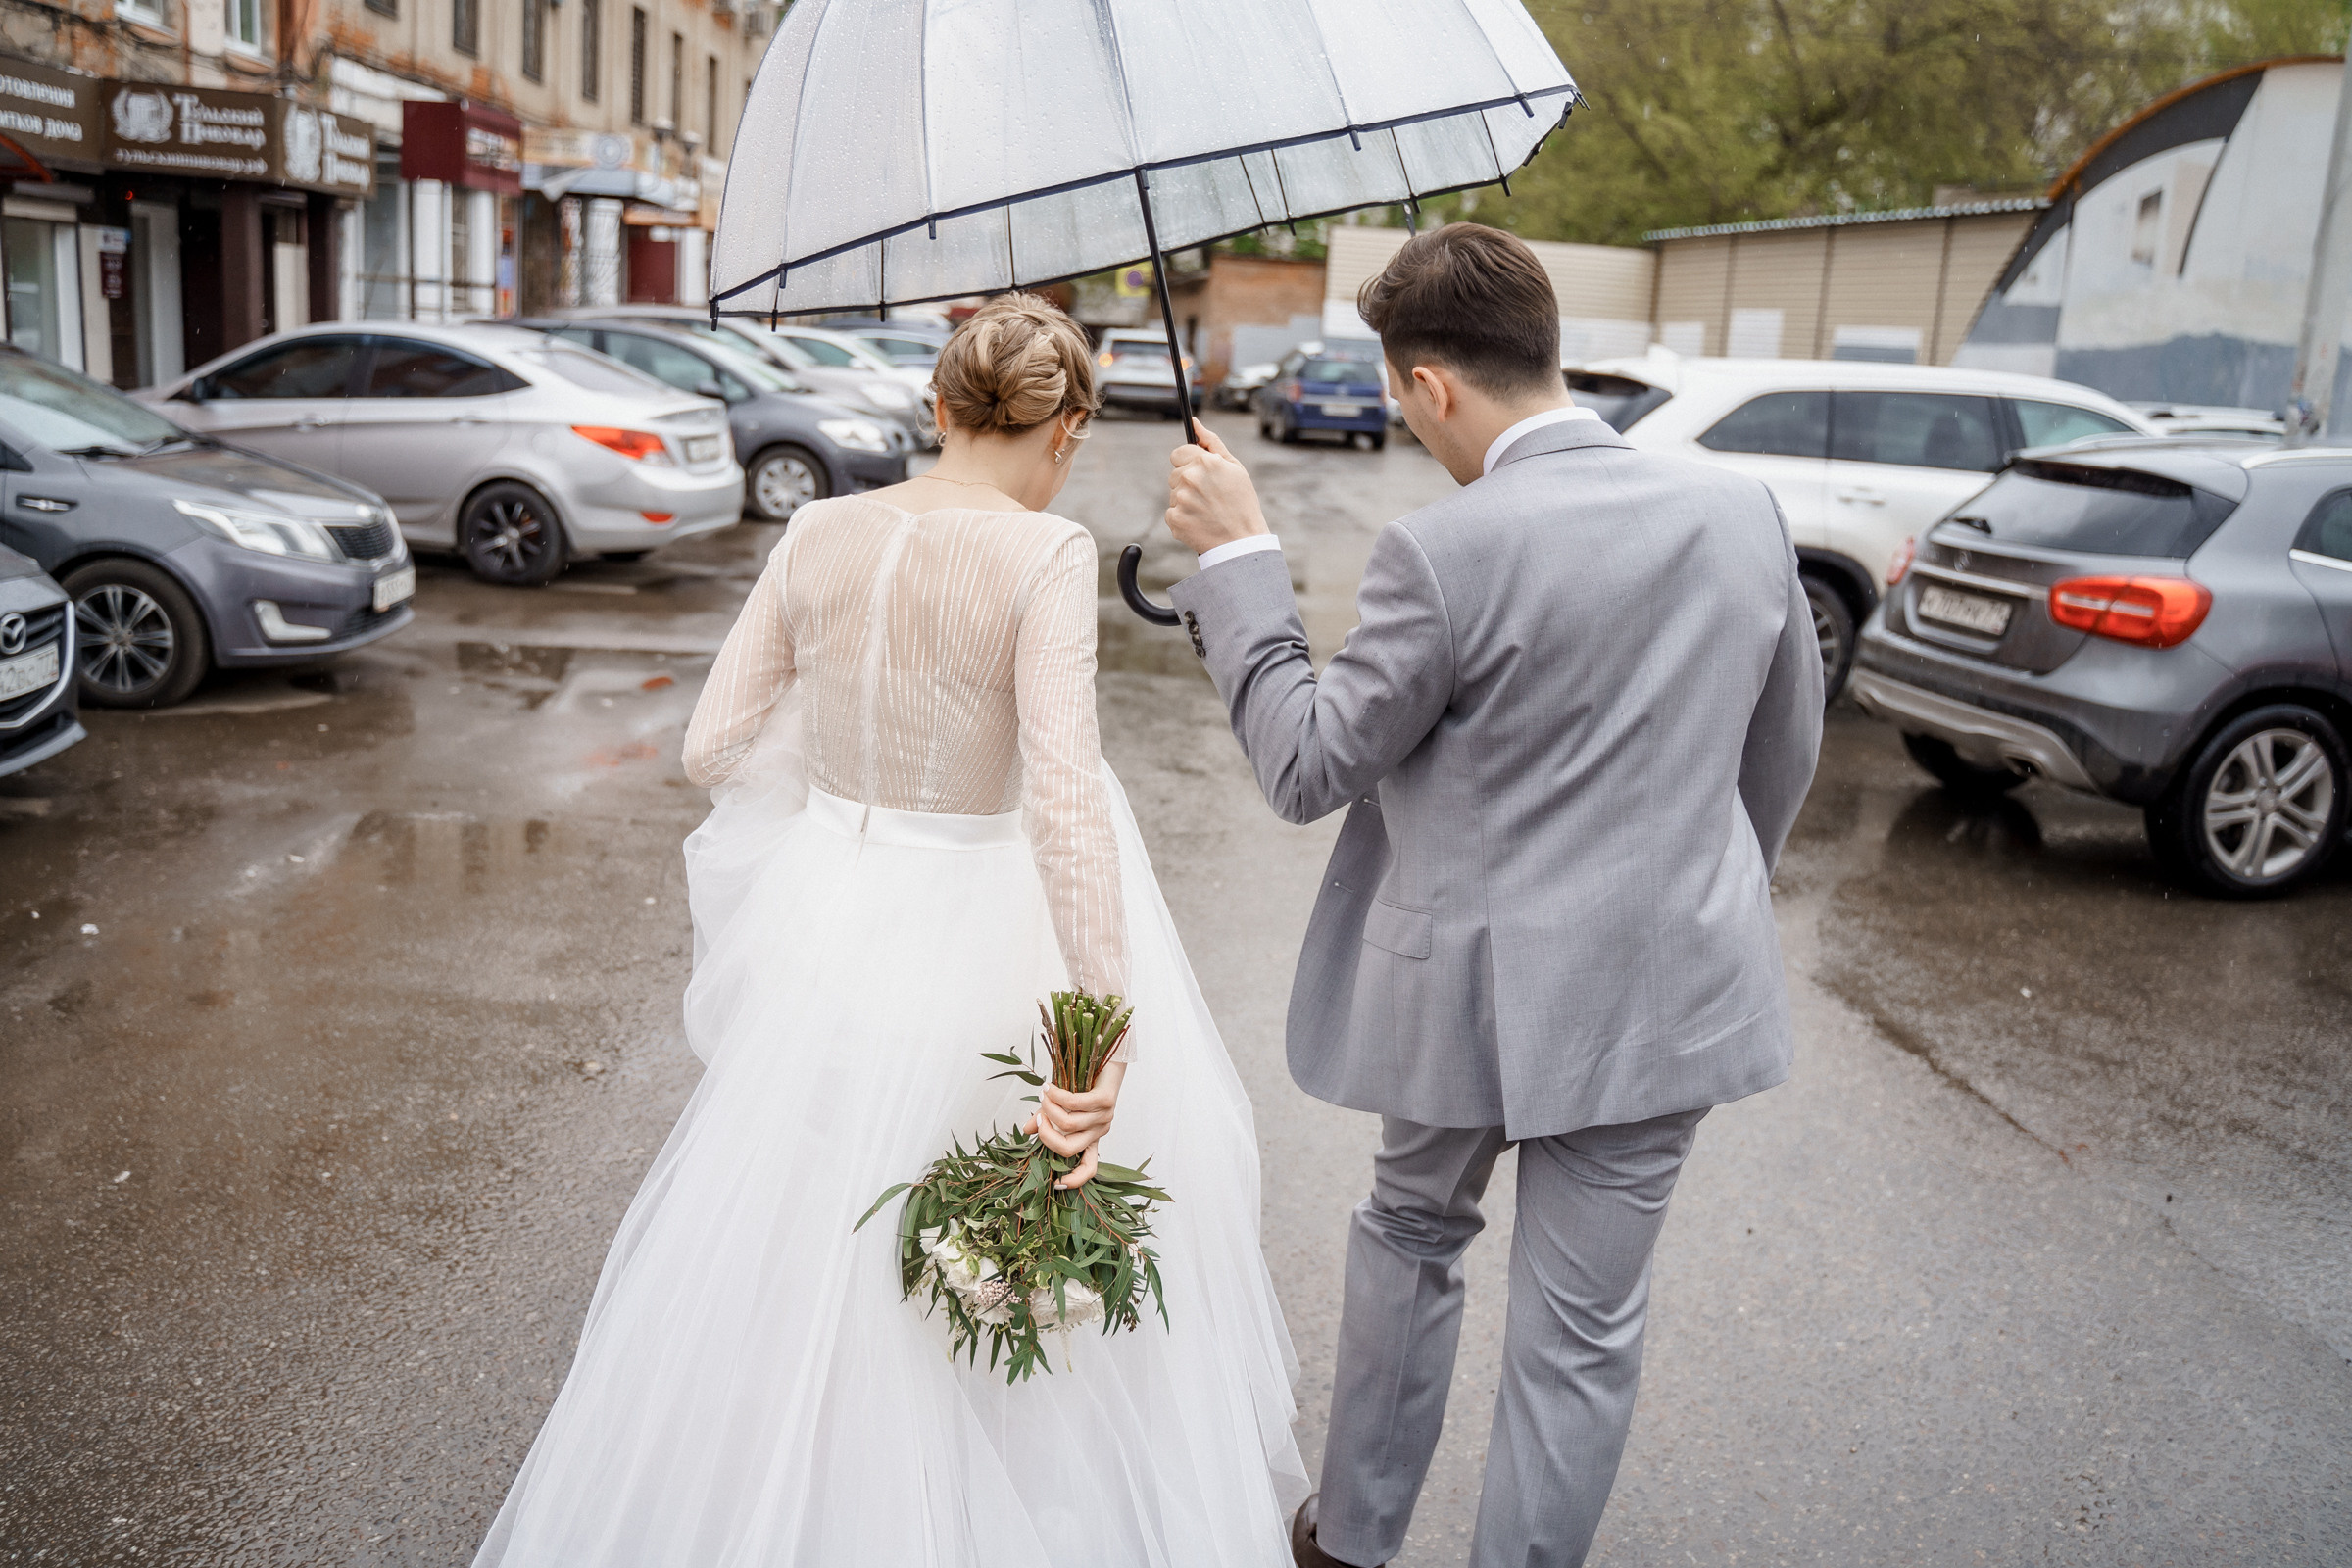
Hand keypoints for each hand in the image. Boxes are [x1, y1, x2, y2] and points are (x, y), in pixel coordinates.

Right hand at [1021, 1063, 1123, 1187]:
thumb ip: (1047, 1117)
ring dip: (1048, 1109)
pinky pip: (1074, 1104)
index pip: (1089, 1167)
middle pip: (1068, 1149)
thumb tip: (1028, 1130)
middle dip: (1046, 1135)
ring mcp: (1104, 1116)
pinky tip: (1047, 1088)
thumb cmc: (1084, 1082)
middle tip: (1038, 1117)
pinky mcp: (1106, 1100)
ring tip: (1043, 1095)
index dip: (1076, 1179)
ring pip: (1068, 1124)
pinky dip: (1055, 1096)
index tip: (1057, 1184)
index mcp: (1091, 1137)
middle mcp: (1099, 1130)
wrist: (1109, 1056)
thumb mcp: (1063, 1104)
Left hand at [1166, 425, 1268, 554]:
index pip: (1178, 453)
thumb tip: (1195, 423)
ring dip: (1185, 501)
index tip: (1199, 474)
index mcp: (1205, 461)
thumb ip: (1212, 442)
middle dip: (1188, 483)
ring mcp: (1180, 499)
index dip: (1189, 463)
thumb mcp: (1234, 467)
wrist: (1243, 541)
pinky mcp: (1175, 519)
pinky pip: (1171, 513)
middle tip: (1209, 498)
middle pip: (1174, 475)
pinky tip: (1200, 523)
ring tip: (1207, 512)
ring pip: (1173, 494)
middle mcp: (1190, 478)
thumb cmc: (1242, 502)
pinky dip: (1183, 518)